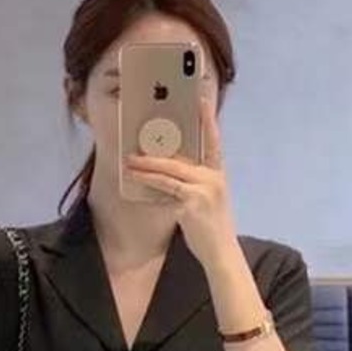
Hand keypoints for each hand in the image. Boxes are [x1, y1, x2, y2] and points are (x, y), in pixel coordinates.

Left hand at [123, 95, 238, 270]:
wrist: (221, 251)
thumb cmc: (212, 227)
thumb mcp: (209, 200)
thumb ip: (195, 183)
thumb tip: (170, 172)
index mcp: (218, 174)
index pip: (214, 141)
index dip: (207, 119)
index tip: (200, 99)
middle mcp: (213, 178)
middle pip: (179, 159)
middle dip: (155, 155)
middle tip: (136, 148)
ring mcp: (204, 190)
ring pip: (169, 173)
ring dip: (146, 169)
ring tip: (130, 164)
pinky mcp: (192, 204)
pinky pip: (166, 191)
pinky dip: (151, 186)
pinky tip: (139, 183)